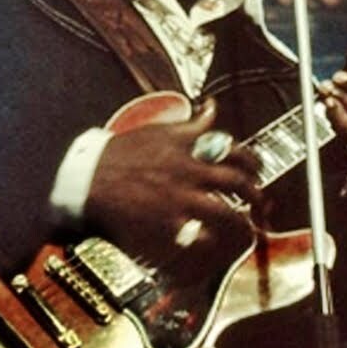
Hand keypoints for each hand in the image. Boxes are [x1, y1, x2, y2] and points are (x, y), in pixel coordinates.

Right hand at [85, 99, 261, 261]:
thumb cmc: (121, 153)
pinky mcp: (168, 224)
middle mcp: (188, 171)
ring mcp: (180, 199)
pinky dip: (208, 240)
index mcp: (188, 147)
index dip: (253, 161)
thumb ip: (191, 124)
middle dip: (255, 193)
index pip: (234, 150)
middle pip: (236, 182)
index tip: (257, 169)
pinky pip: (198, 237)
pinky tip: (210, 240)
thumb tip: (212, 108)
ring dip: (241, 222)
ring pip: (225, 212)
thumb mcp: (159, 131)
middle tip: (259, 200)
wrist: (88, 179)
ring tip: (247, 227)